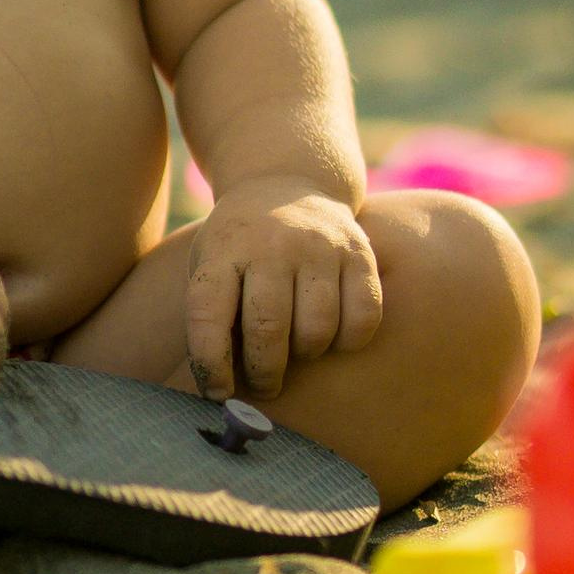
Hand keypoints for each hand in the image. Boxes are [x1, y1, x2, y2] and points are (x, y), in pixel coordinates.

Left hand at [183, 183, 381, 402]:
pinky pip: (364, 317)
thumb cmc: (240, 248)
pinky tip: (333, 336)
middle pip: (268, 329)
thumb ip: (212, 319)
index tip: (219, 393)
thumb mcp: (210, 266)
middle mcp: (272, 244)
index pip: (209, 317)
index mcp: (223, 250)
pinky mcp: (359, 252)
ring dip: (306, 355)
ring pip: (318, 329)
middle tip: (265, 385)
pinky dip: (349, 340)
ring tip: (297, 352)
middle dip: (264, 372)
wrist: (286, 181)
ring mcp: (320, 245)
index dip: (211, 364)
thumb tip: (223, 392)